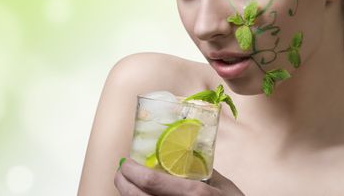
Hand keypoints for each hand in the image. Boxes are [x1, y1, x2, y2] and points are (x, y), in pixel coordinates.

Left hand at [114, 158, 244, 195]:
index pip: (152, 181)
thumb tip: (182, 150)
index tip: (125, 161)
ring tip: (126, 183)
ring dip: (128, 195)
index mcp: (195, 193)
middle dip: (122, 184)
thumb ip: (203, 168)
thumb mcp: (223, 184)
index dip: (132, 171)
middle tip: (120, 171)